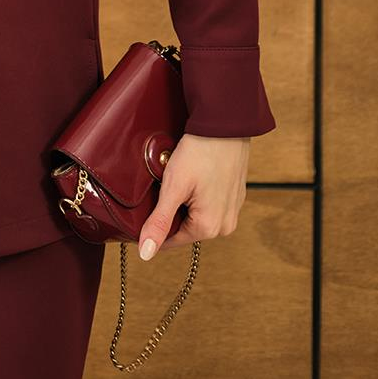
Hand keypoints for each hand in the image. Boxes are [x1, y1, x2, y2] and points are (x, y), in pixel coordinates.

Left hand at [136, 133, 250, 259]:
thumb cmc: (199, 153)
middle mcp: (225, 226)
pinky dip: (197, 195)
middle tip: (163, 187)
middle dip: (171, 212)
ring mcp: (232, 211)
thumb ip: (159, 222)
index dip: (153, 226)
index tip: (142, 211)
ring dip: (184, 203)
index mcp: (210, 228)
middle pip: (184, 227)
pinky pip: (209, 205)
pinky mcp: (235, 197)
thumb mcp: (173, 187)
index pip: (170, 240)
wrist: (224, 124)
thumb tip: (146, 254)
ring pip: (196, 216)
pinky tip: (193, 178)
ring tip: (179, 180)